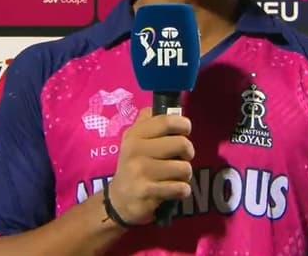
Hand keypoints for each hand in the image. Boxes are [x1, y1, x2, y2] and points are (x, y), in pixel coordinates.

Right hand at [107, 108, 194, 225]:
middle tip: (181, 158)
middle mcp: (137, 151)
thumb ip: (148, 122)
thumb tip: (170, 108)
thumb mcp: (134, 140)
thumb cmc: (134, 164)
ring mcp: (141, 172)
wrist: (119, 199)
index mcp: (136, 135)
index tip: (186, 131)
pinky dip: (183, 190)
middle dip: (188, 152)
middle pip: (181, 144)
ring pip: (184, 168)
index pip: (167, 121)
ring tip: (176, 176)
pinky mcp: (147, 192)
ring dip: (185, 174)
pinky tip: (174, 190)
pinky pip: (180, 188)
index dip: (183, 124)